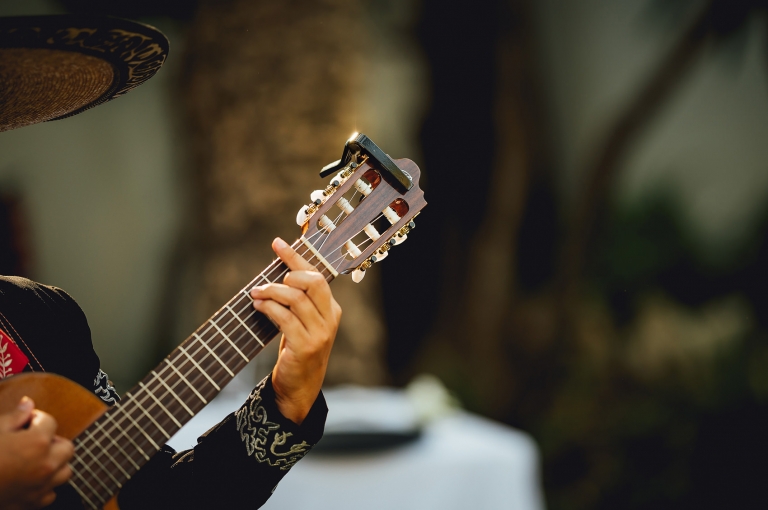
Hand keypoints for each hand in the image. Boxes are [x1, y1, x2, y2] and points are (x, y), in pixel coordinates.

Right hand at [0, 397, 73, 509]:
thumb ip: (15, 416)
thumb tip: (28, 404)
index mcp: (37, 443)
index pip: (50, 421)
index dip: (36, 419)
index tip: (24, 423)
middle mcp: (45, 465)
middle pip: (66, 447)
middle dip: (52, 441)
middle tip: (33, 441)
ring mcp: (41, 486)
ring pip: (64, 471)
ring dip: (54, 464)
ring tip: (34, 460)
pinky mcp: (32, 503)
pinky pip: (50, 493)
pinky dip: (44, 486)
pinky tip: (29, 480)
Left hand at [250, 237, 340, 424]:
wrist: (299, 386)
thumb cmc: (297, 349)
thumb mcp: (302, 321)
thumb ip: (296, 299)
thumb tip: (276, 271)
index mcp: (332, 309)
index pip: (316, 274)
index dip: (295, 257)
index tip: (277, 243)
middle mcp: (331, 319)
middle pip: (312, 282)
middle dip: (286, 276)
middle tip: (267, 283)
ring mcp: (321, 334)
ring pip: (296, 299)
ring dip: (271, 292)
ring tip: (256, 294)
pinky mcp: (306, 347)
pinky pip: (286, 319)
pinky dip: (269, 308)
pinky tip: (258, 307)